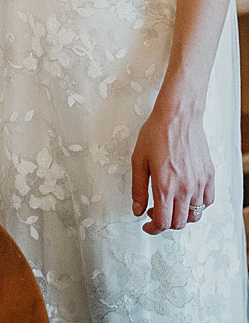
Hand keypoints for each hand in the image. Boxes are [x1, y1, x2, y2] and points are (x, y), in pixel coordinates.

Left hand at [131, 101, 214, 233]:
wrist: (178, 117)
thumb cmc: (156, 134)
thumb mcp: (138, 161)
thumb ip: (138, 189)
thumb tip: (137, 210)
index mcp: (165, 187)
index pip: (163, 222)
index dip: (153, 228)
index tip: (147, 226)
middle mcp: (185, 189)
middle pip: (179, 222)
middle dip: (165, 223)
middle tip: (154, 212)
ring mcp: (200, 184)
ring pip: (195, 215)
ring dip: (181, 216)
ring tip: (169, 204)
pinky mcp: (209, 177)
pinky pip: (208, 202)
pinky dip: (197, 205)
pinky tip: (186, 196)